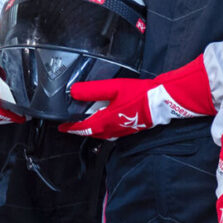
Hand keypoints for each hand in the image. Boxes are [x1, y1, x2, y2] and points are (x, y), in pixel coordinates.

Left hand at [60, 55, 213, 138]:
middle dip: (79, 129)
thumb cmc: (138, 95)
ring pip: (100, 133)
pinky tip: (104, 120)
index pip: (82, 128)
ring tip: (84, 122)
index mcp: (104, 122)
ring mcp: (121, 131)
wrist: (161, 102)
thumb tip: (73, 91)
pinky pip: (110, 132)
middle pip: (90, 132)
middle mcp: (111, 130)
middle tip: (70, 124)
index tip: (60, 126)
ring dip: (90, 129)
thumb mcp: (114, 88)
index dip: (70, 128)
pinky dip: (102, 128)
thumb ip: (92, 90)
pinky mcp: (129, 128)